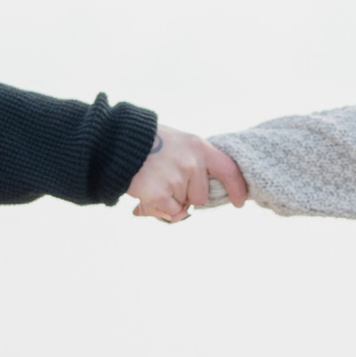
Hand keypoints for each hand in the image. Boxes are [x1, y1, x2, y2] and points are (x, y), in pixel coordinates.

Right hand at [126, 128, 248, 222]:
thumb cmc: (148, 145)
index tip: (240, 202)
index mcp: (198, 146)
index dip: (237, 188)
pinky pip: (171, 213)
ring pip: (184, 206)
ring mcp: (176, 179)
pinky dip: (160, 208)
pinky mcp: (160, 194)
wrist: (116, 143)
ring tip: (154, 182)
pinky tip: (148, 193)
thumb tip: (191, 207)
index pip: (228, 170)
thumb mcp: (178, 144)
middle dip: (187, 196)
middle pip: (202, 197)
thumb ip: (193, 166)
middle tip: (166, 180)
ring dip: (170, 201)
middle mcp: (191, 162)